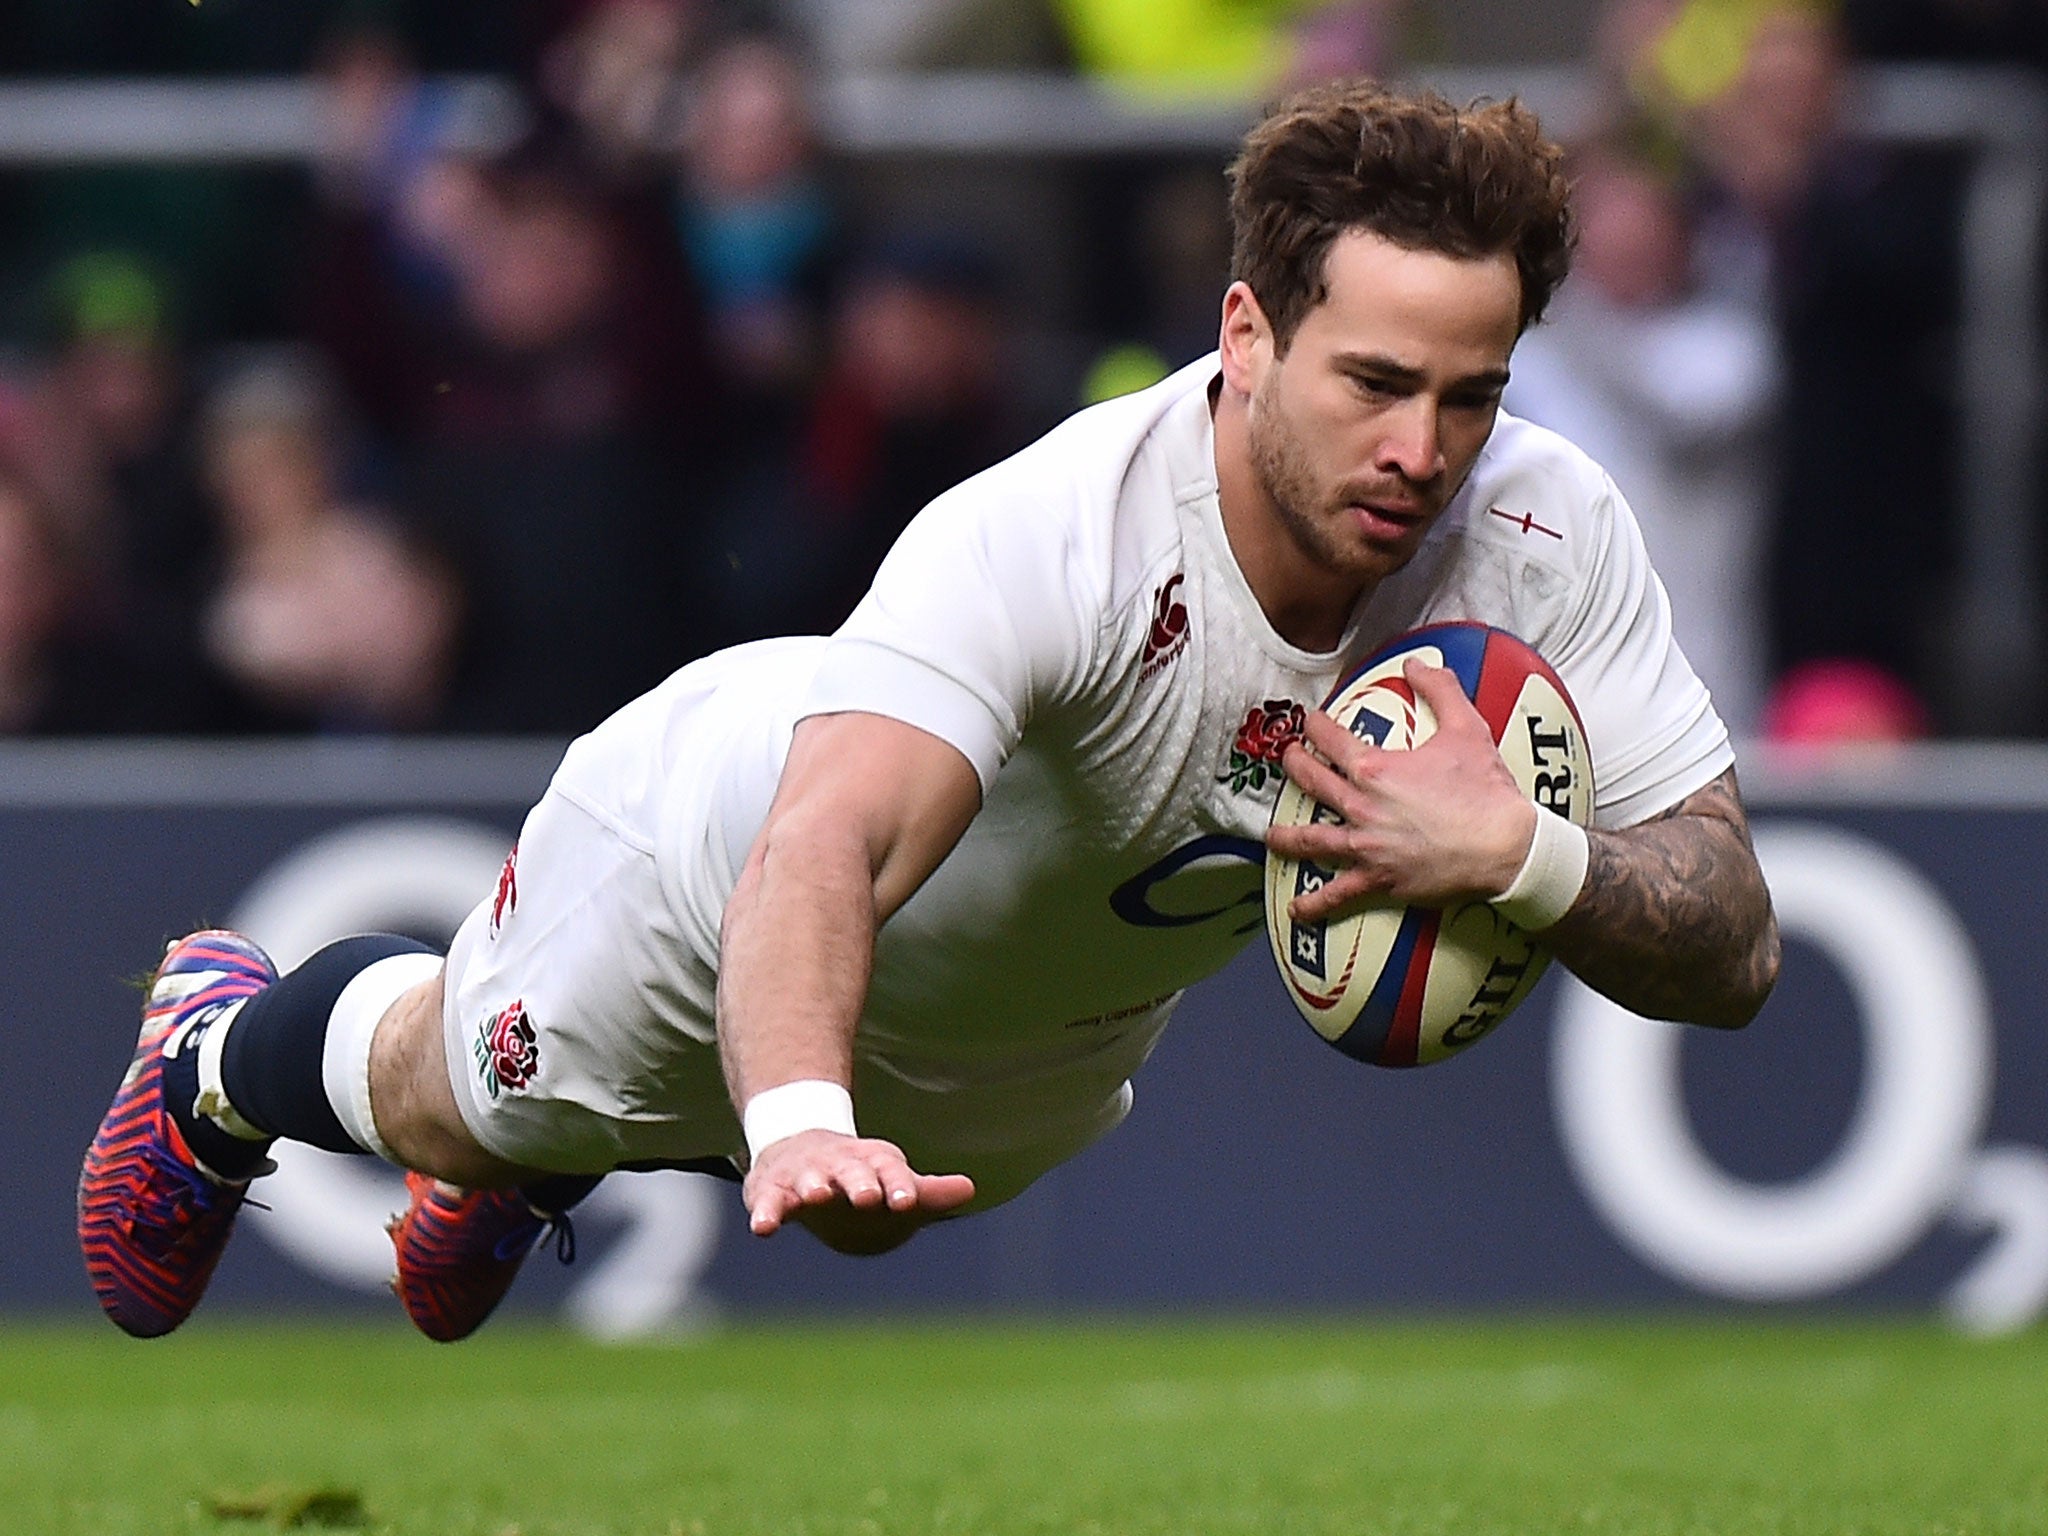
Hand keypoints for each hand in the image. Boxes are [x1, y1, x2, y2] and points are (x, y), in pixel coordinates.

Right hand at [743, 1129, 975, 1244]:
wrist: (804, 1152)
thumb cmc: (862, 1174)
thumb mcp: (895, 1181)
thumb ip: (928, 1193)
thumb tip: (969, 1189)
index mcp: (873, 1163)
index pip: (891, 1173)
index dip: (899, 1186)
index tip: (908, 1201)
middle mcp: (839, 1165)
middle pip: (852, 1172)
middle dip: (859, 1183)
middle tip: (867, 1196)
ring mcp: (805, 1175)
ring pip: (809, 1180)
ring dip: (813, 1187)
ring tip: (815, 1195)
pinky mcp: (773, 1189)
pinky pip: (768, 1201)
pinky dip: (765, 1212)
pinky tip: (763, 1229)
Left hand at [1266, 658, 1535, 921]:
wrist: (1505, 846)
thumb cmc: (1485, 789)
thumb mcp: (1467, 728)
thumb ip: (1440, 689)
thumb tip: (1418, 663)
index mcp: (1375, 769)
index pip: (1331, 740)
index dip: (1315, 726)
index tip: (1308, 721)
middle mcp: (1361, 807)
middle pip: (1312, 782)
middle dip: (1294, 765)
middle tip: (1287, 758)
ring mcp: (1366, 846)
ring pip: (1312, 839)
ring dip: (1286, 835)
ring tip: (1269, 834)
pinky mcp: (1378, 880)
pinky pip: (1338, 894)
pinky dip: (1314, 905)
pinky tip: (1296, 910)